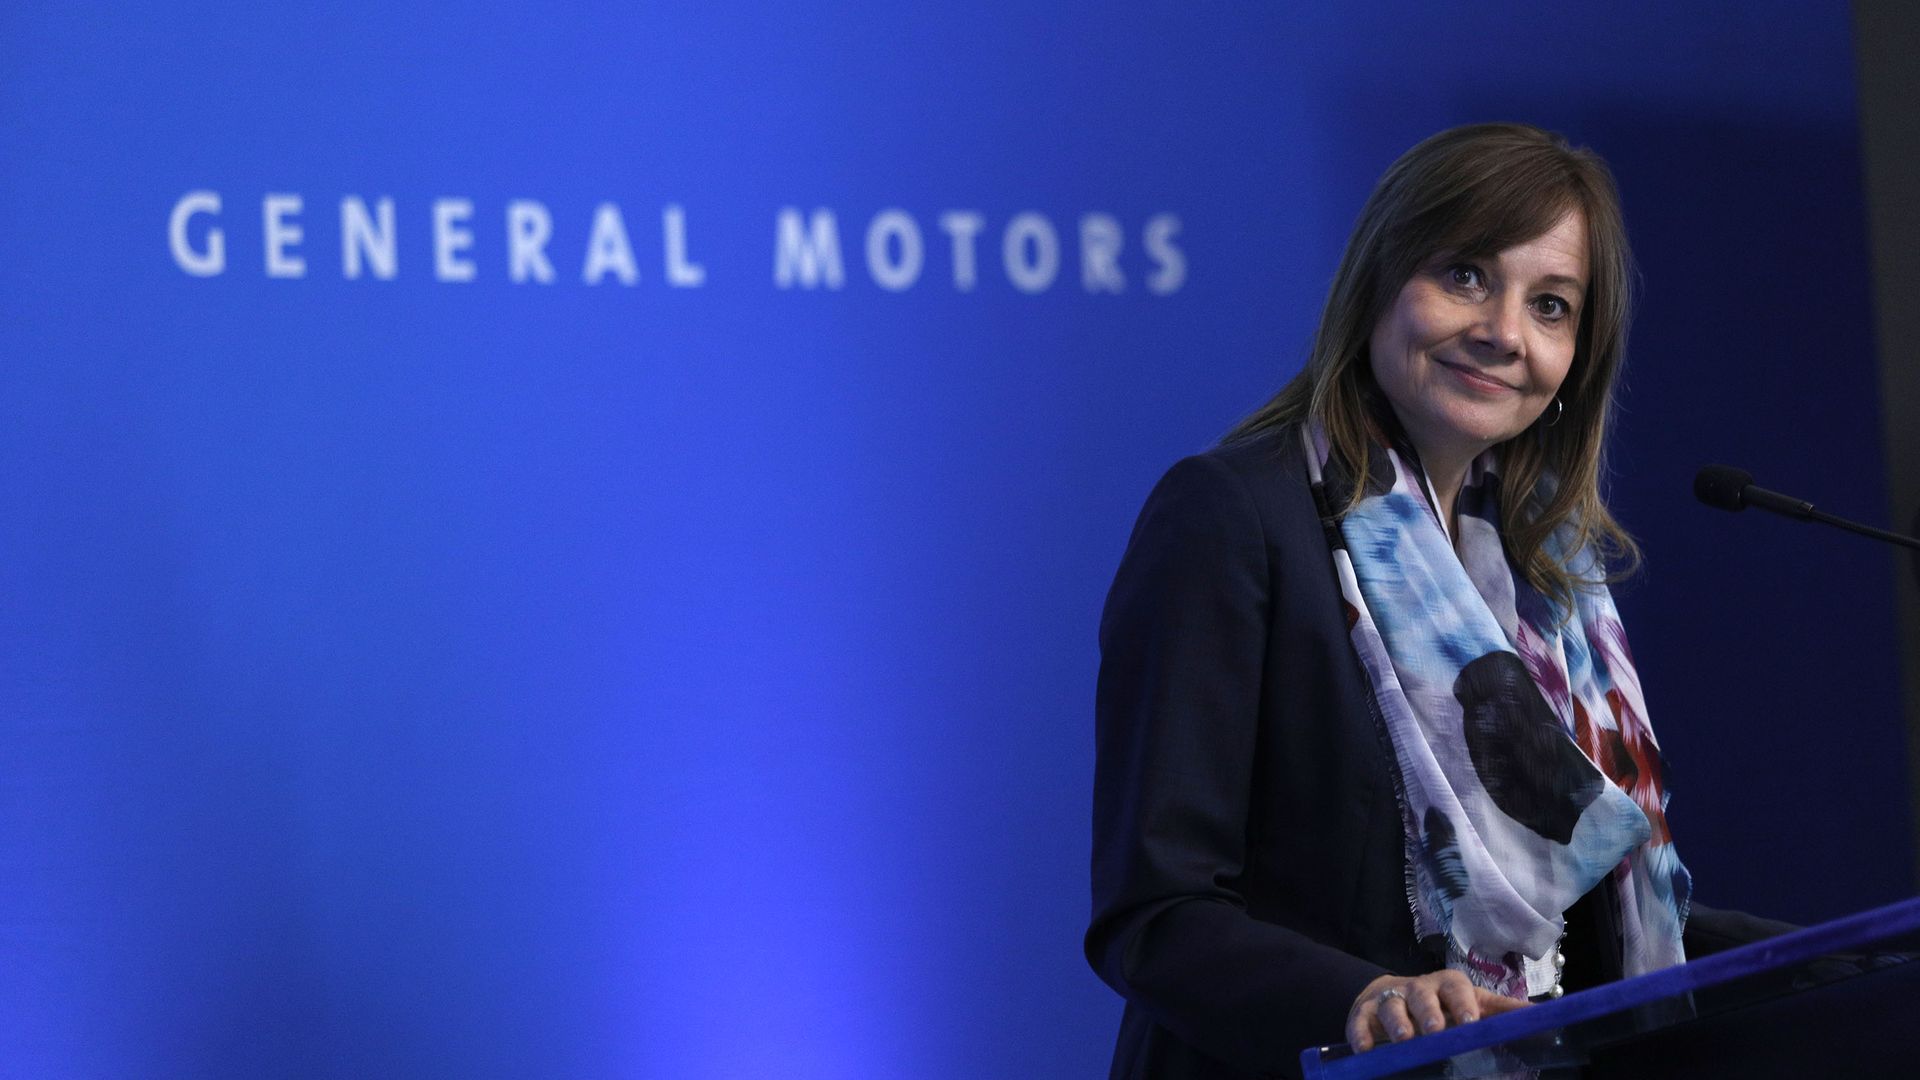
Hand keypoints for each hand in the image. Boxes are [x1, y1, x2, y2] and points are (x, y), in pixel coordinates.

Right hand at [1345, 971, 1528, 1051]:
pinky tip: (1365, 1049)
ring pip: (1392, 1005)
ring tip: (1404, 1039)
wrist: (1392, 996)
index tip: (1470, 1021)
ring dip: (1398, 1022)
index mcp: (1448, 987)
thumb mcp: (1473, 1005)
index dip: (1463, 1003)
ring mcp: (1390, 999)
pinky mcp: (1365, 1012)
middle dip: (1429, 1011)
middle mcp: (1419, 989)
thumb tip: (1545, 1019)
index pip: (1457, 988)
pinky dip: (1362, 1033)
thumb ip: (1503, 1013)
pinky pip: (1361, 1020)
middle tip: (1436, 1030)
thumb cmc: (1442, 1005)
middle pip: (1423, 993)